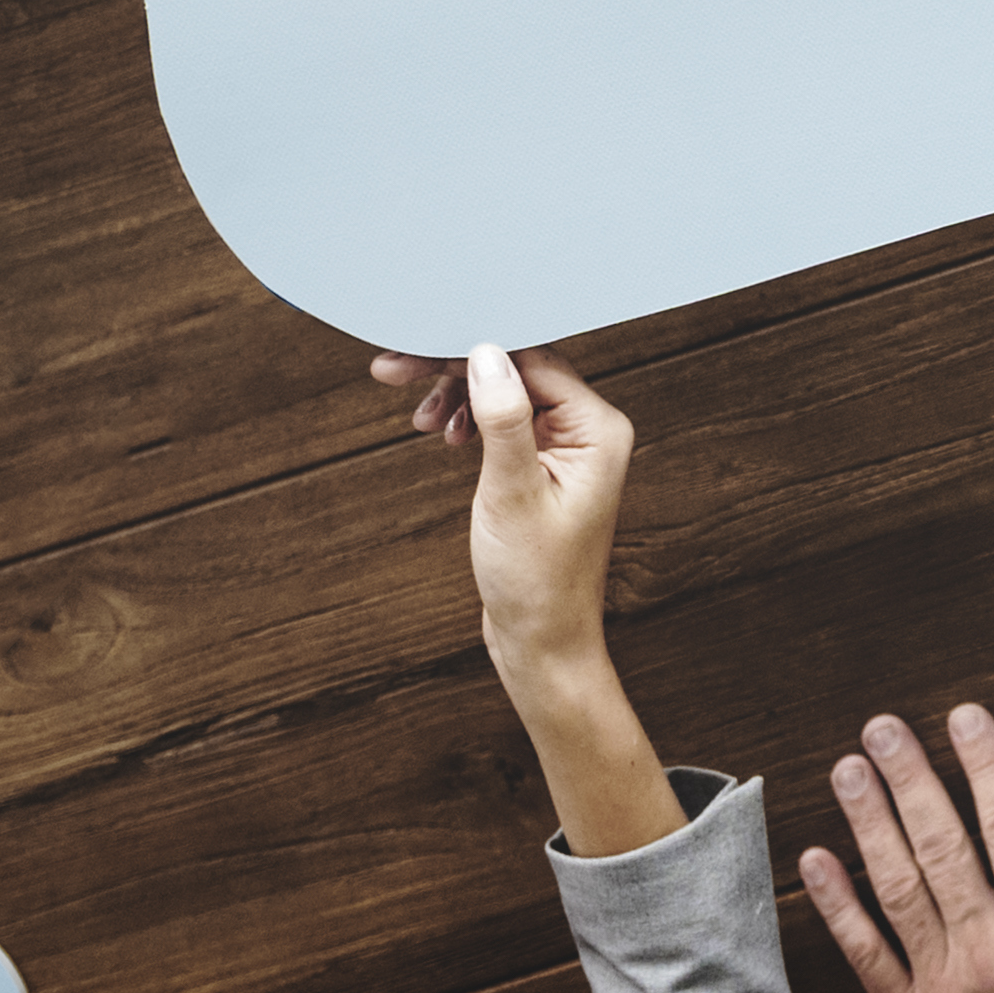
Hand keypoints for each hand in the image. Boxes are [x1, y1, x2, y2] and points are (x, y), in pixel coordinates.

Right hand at [381, 346, 692, 857]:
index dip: (470, 349)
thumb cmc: (535, 581)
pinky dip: (468, 421)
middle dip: (455, 368)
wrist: (541, 644)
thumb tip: (486, 353)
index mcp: (599, 428)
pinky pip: (504, 422)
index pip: (532, 359)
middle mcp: (591, 431)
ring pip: (506, 393)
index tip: (416, 348)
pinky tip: (443, 434)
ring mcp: (568, 449)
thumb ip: (501, 419)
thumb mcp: (510, 494)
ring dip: (458, 396)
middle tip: (395, 369)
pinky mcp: (544, 467)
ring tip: (421, 420)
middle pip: (517, 370)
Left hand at [802, 705, 993, 992]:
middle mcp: (982, 948)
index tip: (966, 720)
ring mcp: (939, 983)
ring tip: (848, 771)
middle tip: (884, 729)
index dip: (984, 763)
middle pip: (940, 841)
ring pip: (896, 885)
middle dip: (910, 776)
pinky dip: (837, 906)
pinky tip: (816, 864)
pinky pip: (865, 954)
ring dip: (867, 821)